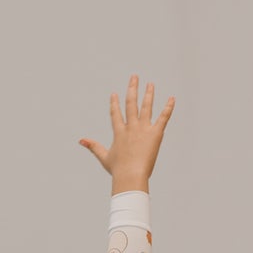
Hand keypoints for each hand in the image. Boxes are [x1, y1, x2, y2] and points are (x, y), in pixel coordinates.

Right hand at [78, 75, 174, 192]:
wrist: (131, 175)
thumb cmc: (118, 170)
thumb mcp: (104, 157)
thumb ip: (93, 146)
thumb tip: (81, 140)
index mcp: (119, 132)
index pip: (116, 114)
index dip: (114, 104)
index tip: (114, 94)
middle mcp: (131, 127)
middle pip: (131, 103)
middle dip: (132, 89)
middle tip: (134, 77)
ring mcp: (143, 129)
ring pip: (146, 107)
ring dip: (148, 94)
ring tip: (150, 84)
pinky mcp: (155, 133)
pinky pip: (163, 117)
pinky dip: (168, 108)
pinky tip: (172, 99)